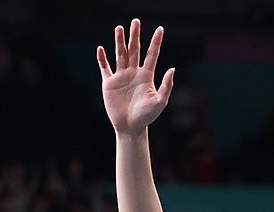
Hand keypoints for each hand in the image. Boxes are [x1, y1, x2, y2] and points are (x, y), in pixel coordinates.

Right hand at [97, 19, 174, 136]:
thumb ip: (166, 85)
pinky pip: (105, 68)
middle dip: (135, 36)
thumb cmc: (147, 117)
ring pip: (120, 55)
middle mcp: (134, 73)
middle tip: (136, 21)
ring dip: (119, 41)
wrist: (131, 127)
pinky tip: (101, 49)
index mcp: (147, 76)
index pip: (152, 55)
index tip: (160, 29)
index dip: (156, 42)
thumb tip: (172, 68)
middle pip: (134, 50)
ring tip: (119, 28)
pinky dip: (102, 59)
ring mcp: (121, 77)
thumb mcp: (160, 101)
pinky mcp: (109, 83)